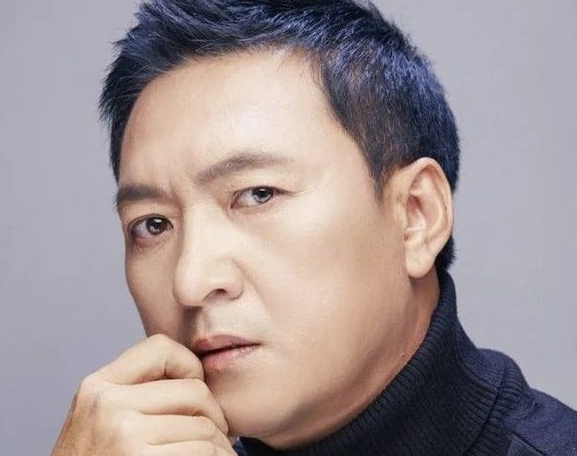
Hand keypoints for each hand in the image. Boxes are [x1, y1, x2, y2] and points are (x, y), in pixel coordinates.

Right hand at [51, 334, 236, 454]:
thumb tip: (197, 378)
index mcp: (98, 387)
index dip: (191, 365)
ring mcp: (124, 435)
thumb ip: (134, 395)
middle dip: (216, 416)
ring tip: (218, 455)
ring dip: (221, 446)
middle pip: (194, 391)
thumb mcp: (97, 420)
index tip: (197, 393)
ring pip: (205, 429)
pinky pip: (202, 453)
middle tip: (219, 436)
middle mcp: (108, 405)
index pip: (160, 347)